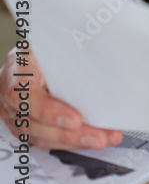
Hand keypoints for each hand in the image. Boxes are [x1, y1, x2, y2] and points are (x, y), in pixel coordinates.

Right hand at [0, 47, 122, 149]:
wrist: (23, 58)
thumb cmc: (39, 46)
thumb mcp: (47, 42)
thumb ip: (64, 49)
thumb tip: (96, 49)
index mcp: (16, 72)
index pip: (26, 97)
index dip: (50, 112)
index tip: (75, 119)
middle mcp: (11, 98)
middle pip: (37, 125)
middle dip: (71, 135)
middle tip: (99, 137)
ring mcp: (16, 115)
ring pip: (43, 137)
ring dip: (75, 141)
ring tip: (102, 139)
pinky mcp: (26, 125)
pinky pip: (46, 139)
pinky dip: (70, 141)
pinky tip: (90, 139)